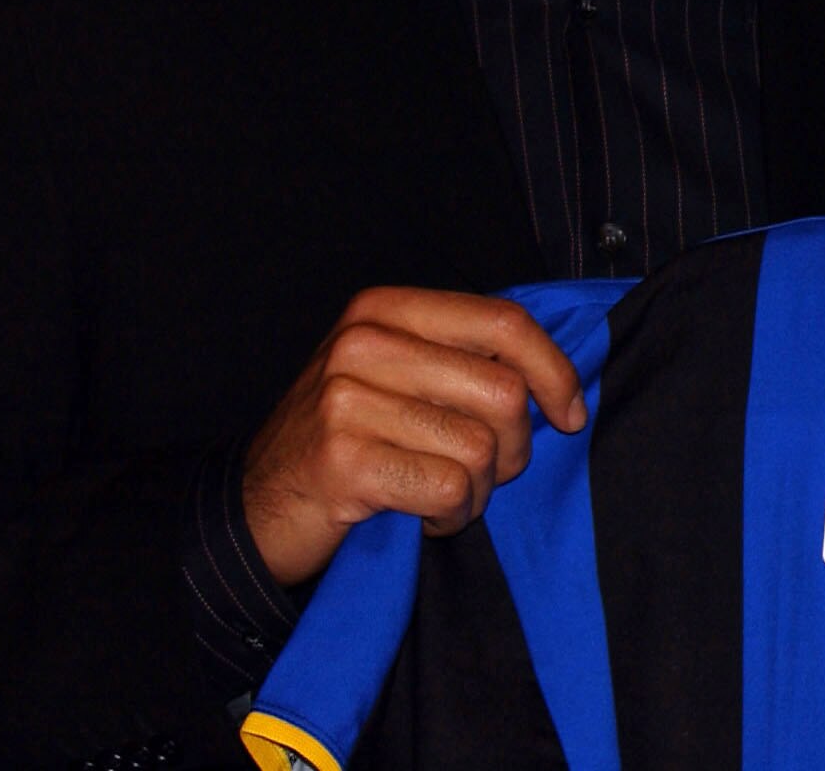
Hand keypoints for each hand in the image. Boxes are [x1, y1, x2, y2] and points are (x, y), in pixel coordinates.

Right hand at [240, 287, 586, 586]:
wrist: (253, 508)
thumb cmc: (346, 441)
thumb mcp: (396, 374)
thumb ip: (462, 359)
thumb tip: (560, 382)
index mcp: (385, 308)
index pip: (503, 322)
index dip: (554, 369)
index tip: (571, 413)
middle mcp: (363, 342)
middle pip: (502, 392)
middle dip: (515, 447)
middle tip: (488, 473)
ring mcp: (348, 400)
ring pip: (480, 447)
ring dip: (479, 489)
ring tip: (444, 494)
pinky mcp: (344, 460)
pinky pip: (449, 488)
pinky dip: (452, 514)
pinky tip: (424, 516)